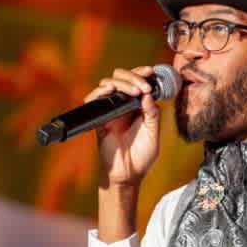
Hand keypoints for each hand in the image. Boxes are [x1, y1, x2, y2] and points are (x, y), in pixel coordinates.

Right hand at [83, 66, 161, 186]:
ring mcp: (110, 110)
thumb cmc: (142, 155)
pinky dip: (99, 92)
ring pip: (108, 84)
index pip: (137, 81)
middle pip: (122, 77)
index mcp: (138, 105)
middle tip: (142, 87)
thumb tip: (148, 94)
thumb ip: (152, 114)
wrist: (127, 174)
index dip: (142, 73)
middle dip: (132, 76)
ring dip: (121, 82)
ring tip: (133, 91)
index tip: (151, 71)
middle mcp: (123, 104)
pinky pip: (93, 100)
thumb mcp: (153, 133)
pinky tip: (110, 90)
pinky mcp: (99, 118)